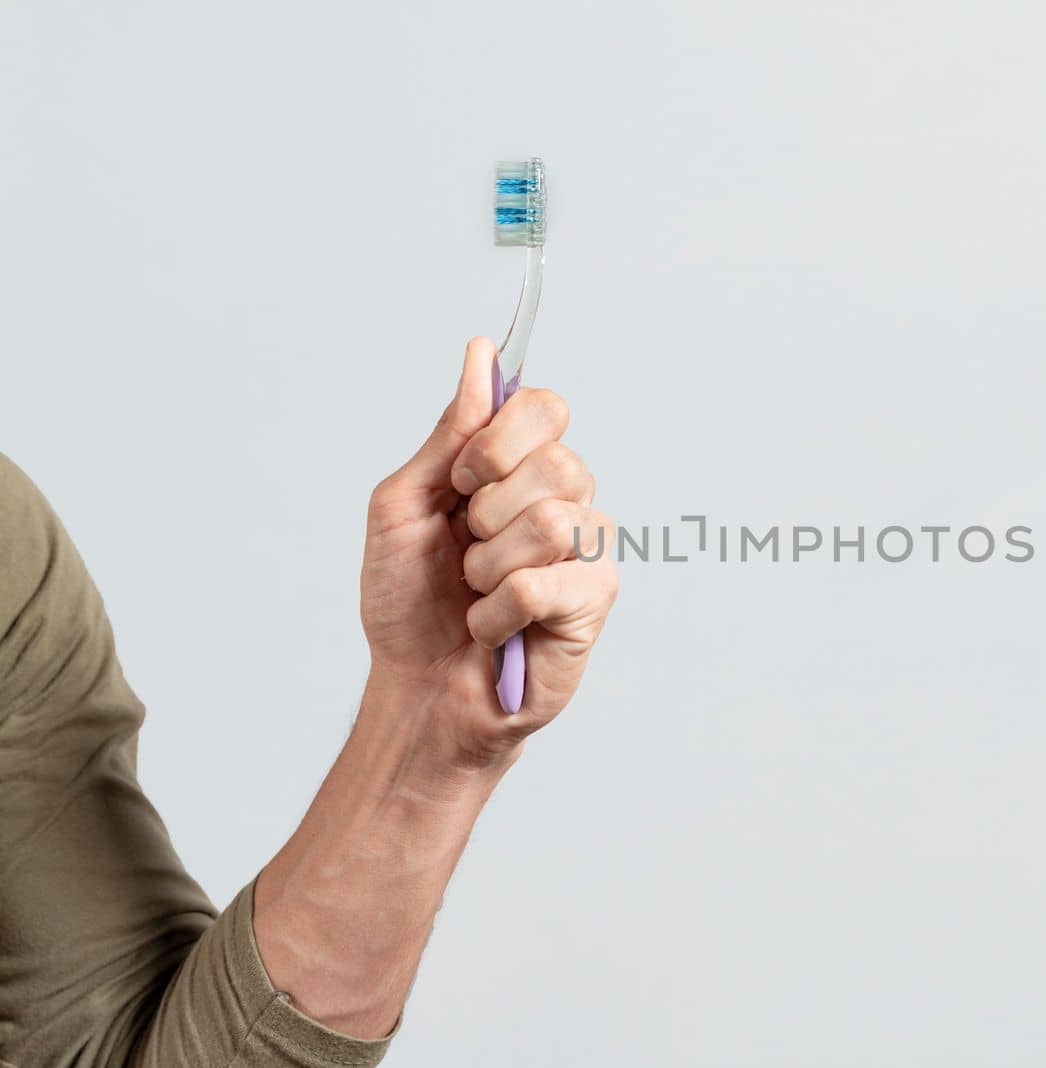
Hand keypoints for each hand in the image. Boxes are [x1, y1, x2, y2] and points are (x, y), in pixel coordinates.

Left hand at [359, 338, 618, 769]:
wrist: (415, 685)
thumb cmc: (410, 602)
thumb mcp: (404, 505)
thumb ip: (449, 435)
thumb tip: (481, 356)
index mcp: (522, 468)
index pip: (545, 407)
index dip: (498, 439)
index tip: (461, 481)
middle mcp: (566, 499)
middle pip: (556, 462)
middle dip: (486, 510)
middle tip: (466, 547)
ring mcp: (587, 551)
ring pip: (551, 522)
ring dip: (486, 567)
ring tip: (477, 591)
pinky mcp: (593, 602)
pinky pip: (542, 583)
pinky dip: (496, 611)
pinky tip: (493, 626)